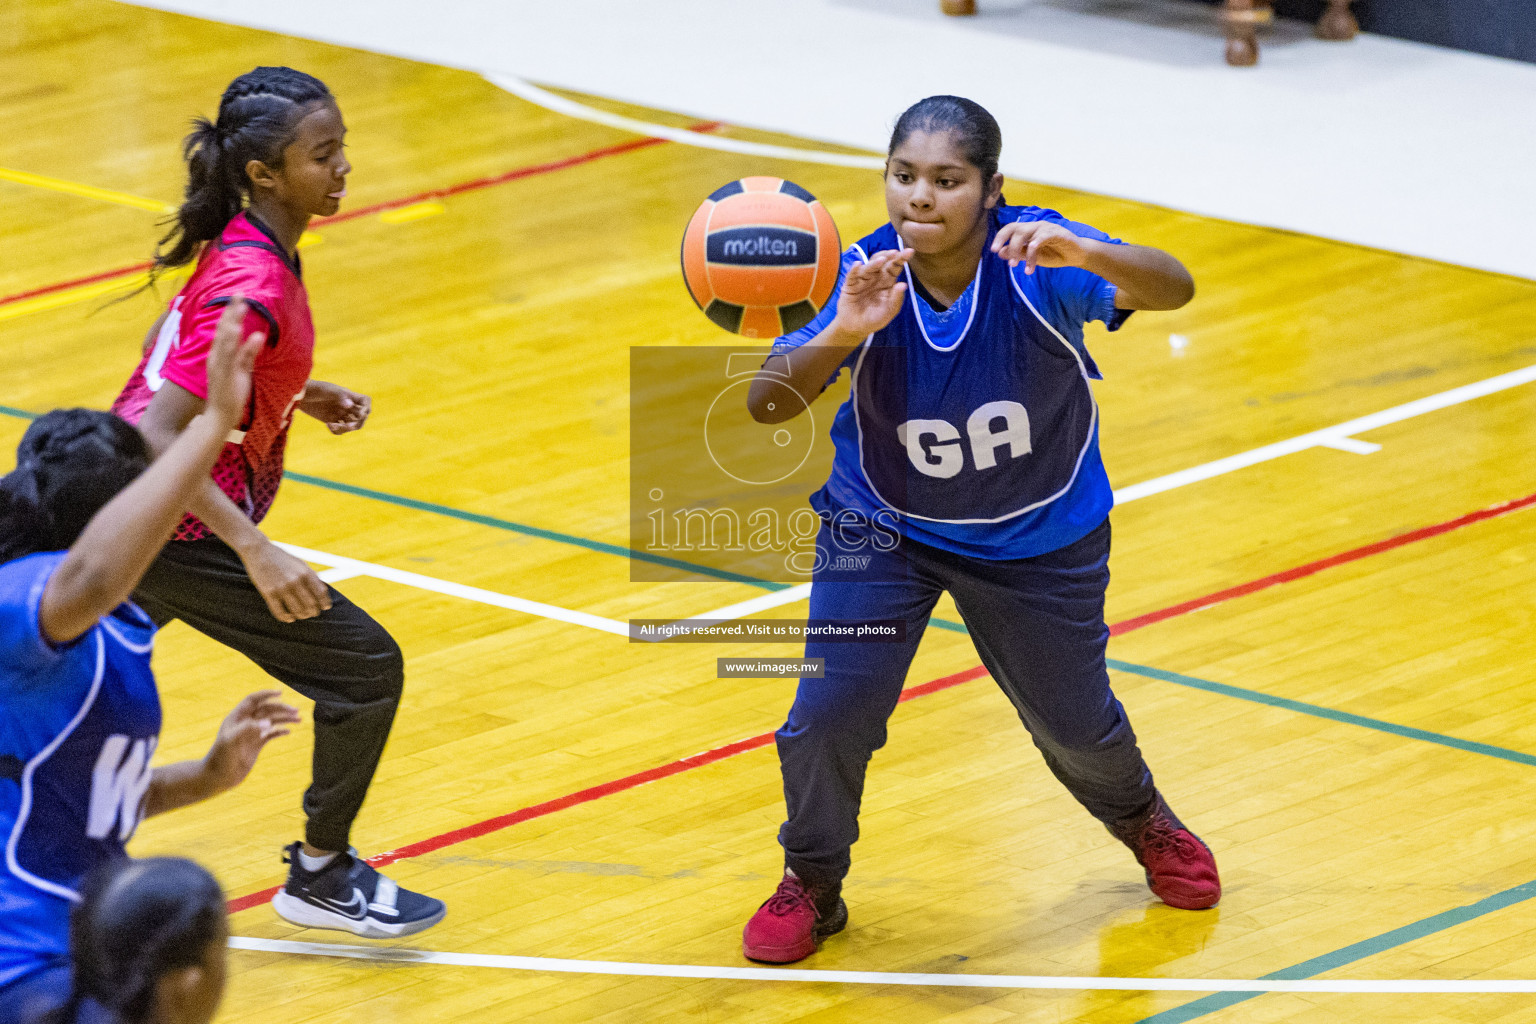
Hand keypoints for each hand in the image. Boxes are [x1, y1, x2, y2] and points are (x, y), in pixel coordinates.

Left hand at [201, 690, 300, 793]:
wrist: (218, 777)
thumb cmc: (221, 757)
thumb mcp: (231, 741)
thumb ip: (249, 729)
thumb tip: (269, 722)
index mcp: (237, 717)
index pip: (253, 700)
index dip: (266, 694)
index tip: (280, 693)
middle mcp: (245, 723)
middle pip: (266, 709)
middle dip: (281, 708)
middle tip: (295, 711)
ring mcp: (252, 734)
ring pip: (271, 721)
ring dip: (284, 719)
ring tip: (298, 719)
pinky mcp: (256, 744)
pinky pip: (271, 734)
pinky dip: (280, 731)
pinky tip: (288, 732)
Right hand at [205, 295, 264, 429]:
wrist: (218, 416)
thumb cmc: (230, 394)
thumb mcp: (242, 370)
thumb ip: (248, 353)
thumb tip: (257, 336)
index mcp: (219, 355)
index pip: (225, 330)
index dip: (231, 313)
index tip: (239, 298)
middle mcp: (217, 356)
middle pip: (224, 329)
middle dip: (231, 311)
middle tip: (240, 293)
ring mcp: (220, 365)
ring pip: (226, 339)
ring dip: (233, 322)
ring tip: (242, 306)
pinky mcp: (225, 375)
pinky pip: (232, 357)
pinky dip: (239, 345)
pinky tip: (246, 332)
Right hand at [239, 539, 332, 621]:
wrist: (259, 551)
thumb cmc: (282, 558)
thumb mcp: (300, 564)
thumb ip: (310, 576)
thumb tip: (322, 592)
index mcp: (305, 572)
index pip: (321, 593)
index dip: (325, 603)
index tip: (325, 607)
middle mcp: (295, 581)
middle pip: (310, 605)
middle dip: (313, 611)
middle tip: (312, 613)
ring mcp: (281, 588)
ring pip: (297, 611)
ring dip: (301, 616)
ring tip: (301, 615)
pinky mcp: (268, 593)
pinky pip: (279, 612)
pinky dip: (286, 618)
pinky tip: (289, 618)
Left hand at [298, 380, 370, 433]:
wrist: (299, 394)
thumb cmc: (314, 388)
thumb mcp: (327, 390)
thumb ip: (340, 396)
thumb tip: (350, 405)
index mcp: (348, 396)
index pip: (365, 402)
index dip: (366, 409)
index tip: (360, 414)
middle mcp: (346, 405)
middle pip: (361, 417)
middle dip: (357, 423)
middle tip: (347, 426)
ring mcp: (339, 413)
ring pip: (351, 425)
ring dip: (346, 428)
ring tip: (334, 426)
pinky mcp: (330, 420)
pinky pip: (340, 430)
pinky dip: (337, 430)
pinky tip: (329, 425)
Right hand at [829, 248, 913, 337]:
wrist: (856, 328)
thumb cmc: (874, 319)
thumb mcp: (888, 312)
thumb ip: (895, 299)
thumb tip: (903, 285)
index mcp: (887, 282)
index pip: (895, 267)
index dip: (902, 259)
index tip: (910, 251)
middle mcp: (875, 277)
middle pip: (882, 263)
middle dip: (888, 256)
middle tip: (895, 252)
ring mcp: (862, 280)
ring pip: (868, 268)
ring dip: (874, 263)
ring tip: (881, 260)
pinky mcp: (850, 285)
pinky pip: (852, 276)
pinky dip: (854, 270)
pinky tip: (858, 264)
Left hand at [990, 221, 1091, 274]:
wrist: (1076, 256)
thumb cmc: (1054, 254)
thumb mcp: (1033, 257)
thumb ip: (1018, 253)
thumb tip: (1000, 252)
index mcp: (1028, 231)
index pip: (1010, 229)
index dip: (1000, 237)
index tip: (993, 250)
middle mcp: (1035, 226)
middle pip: (1016, 228)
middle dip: (1008, 244)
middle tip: (1009, 262)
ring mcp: (1046, 228)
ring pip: (1027, 233)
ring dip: (1021, 251)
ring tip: (1019, 267)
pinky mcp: (1058, 232)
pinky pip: (1043, 236)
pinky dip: (1035, 245)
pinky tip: (1032, 256)